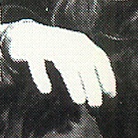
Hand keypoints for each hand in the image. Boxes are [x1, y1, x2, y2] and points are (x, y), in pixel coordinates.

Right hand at [0, 19, 115, 105]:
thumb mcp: (74, 55)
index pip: (100, 58)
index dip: (107, 76)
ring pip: (65, 65)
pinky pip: (38, 63)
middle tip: (96, 104)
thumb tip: (110, 93)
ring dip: (74, 84)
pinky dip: (42, 77)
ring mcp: (50, 44)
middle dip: (92, 85)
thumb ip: (88, 69)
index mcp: (82, 42)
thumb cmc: (55, 50)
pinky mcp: (32, 49)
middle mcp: (68, 41)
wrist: (26, 33)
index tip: (110, 94)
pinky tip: (46, 90)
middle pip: (84, 65)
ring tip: (79, 101)